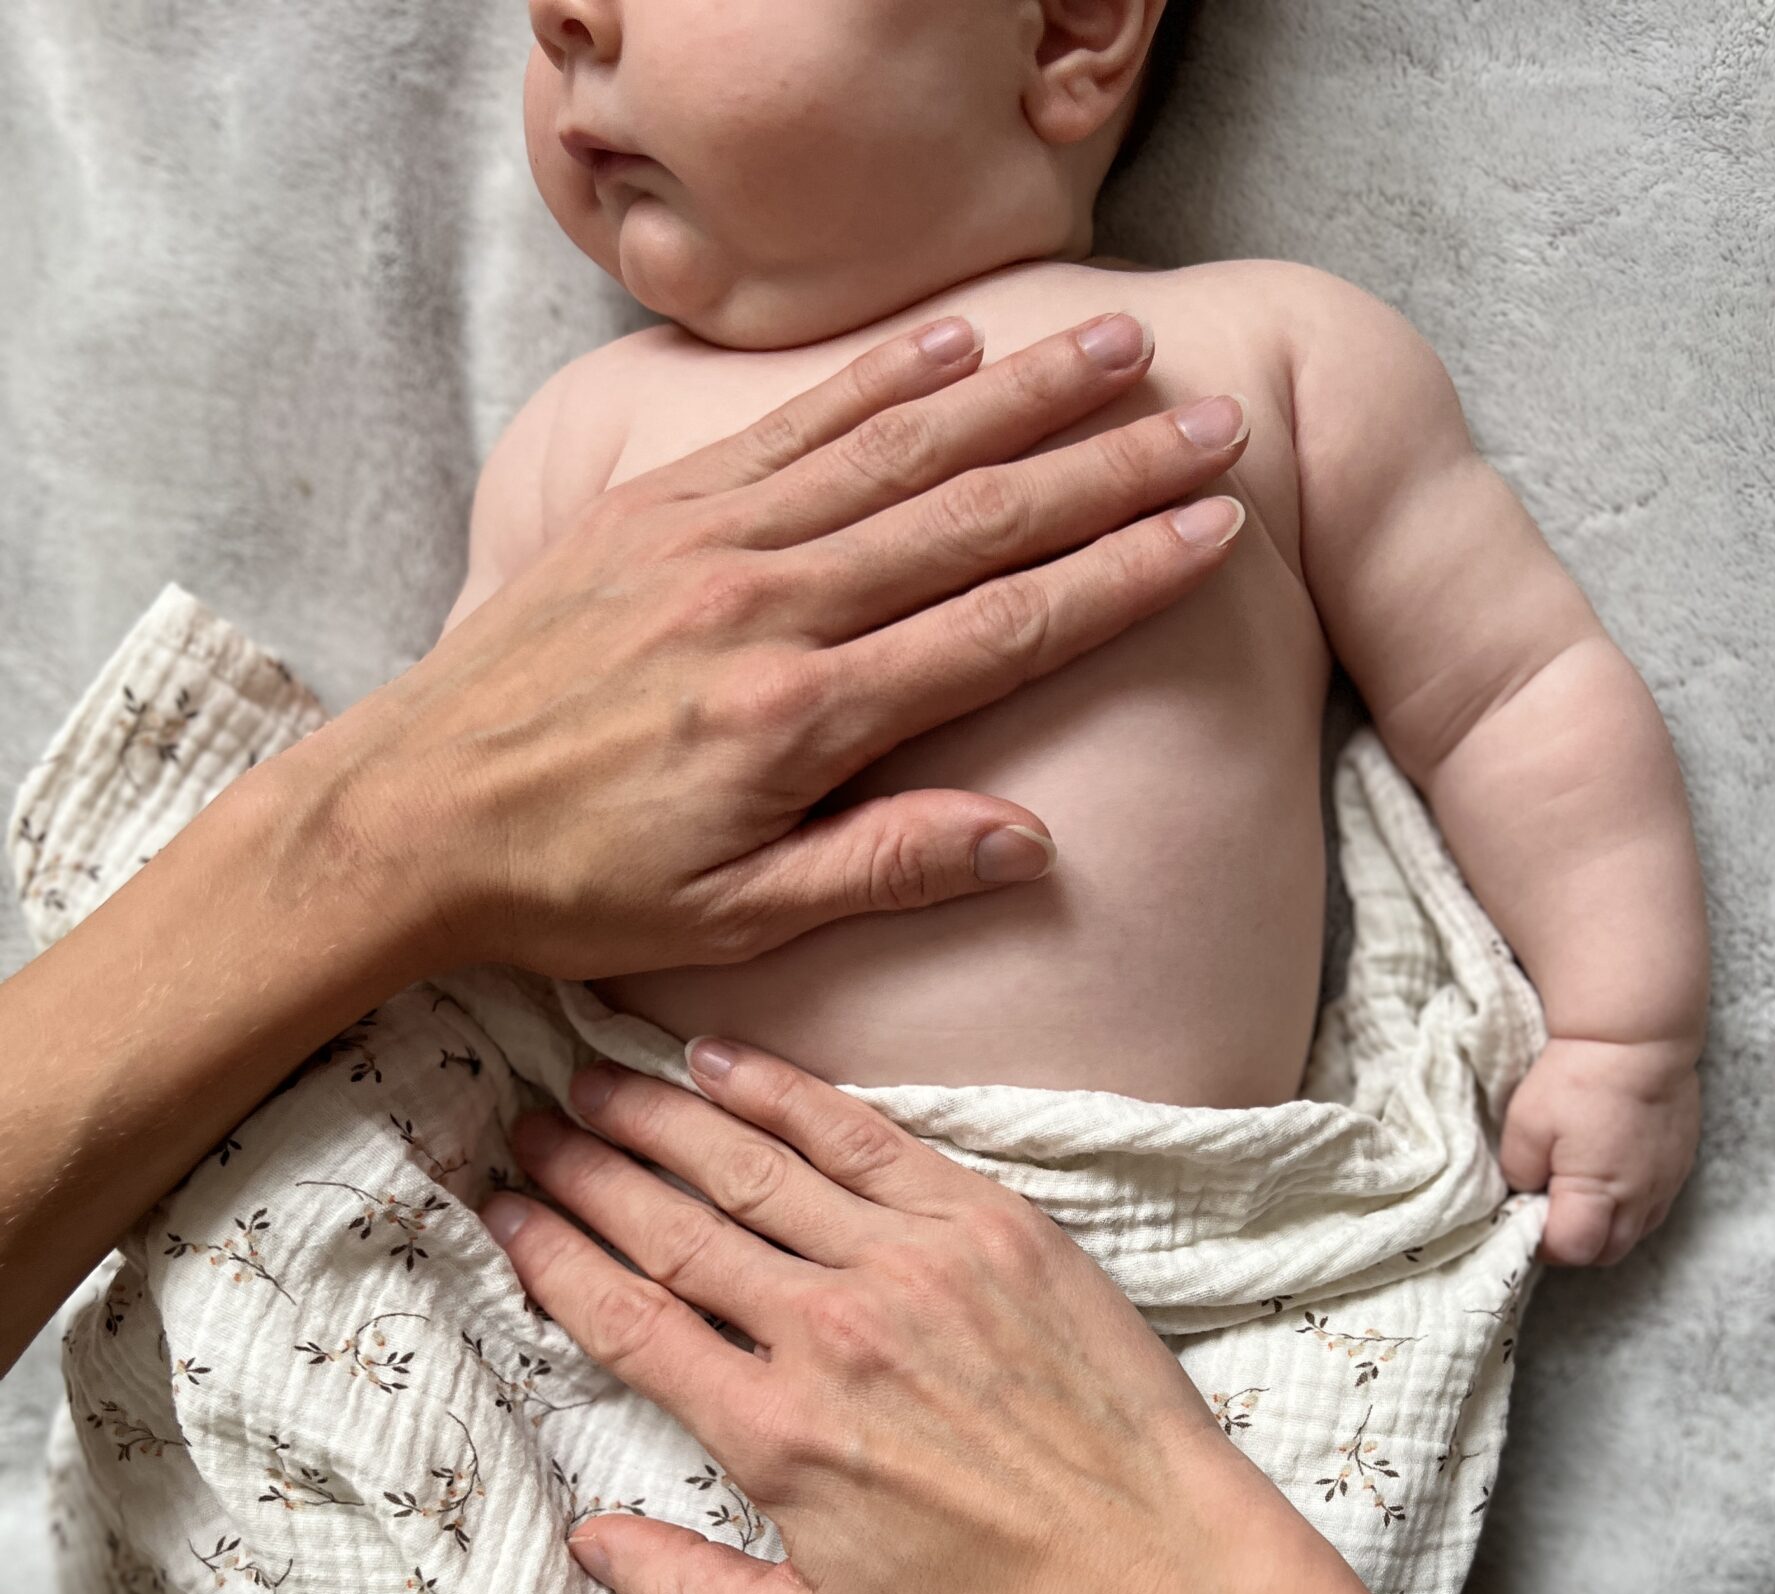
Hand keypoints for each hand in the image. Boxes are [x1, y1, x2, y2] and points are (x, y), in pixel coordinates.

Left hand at [312, 313, 1249, 982]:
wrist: (409, 815)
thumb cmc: (575, 885)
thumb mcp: (735, 917)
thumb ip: (887, 868)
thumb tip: (1033, 841)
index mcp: (801, 717)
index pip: (999, 629)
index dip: (1118, 576)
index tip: (1212, 532)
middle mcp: (767, 604)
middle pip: (972, 518)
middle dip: (1106, 469)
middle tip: (1216, 425)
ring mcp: (709, 541)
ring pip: (895, 449)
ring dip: (1018, 396)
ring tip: (1119, 348)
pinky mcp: (655, 509)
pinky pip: (789, 426)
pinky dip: (878, 381)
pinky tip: (957, 346)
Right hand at [478, 1042, 1276, 1593]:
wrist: (1157, 1567)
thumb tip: (584, 1543)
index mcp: (774, 1433)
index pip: (626, 1318)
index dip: (550, 1256)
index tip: (501, 1210)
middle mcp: (828, 1331)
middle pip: (671, 1226)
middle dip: (584, 1169)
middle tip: (526, 1122)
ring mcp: (910, 1265)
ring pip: (752, 1166)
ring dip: (659, 1115)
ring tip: (591, 1075)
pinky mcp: (988, 1224)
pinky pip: (862, 1136)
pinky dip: (783, 1093)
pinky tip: (720, 1061)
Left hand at [1500, 1034, 1701, 1264]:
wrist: (1638, 1035)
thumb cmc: (1578, 1078)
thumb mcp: (1525, 1125)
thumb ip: (1519, 1173)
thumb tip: (1526, 1193)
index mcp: (1598, 1192)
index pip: (1572, 1250)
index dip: (1542, 1244)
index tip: (1524, 1220)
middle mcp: (1640, 1197)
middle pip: (1606, 1252)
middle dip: (1573, 1244)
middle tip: (1547, 1214)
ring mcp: (1667, 1182)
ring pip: (1634, 1233)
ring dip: (1604, 1228)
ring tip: (1578, 1197)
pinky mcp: (1681, 1164)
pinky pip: (1654, 1205)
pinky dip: (1628, 1206)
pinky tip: (1609, 1177)